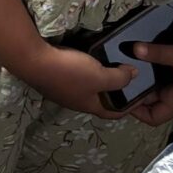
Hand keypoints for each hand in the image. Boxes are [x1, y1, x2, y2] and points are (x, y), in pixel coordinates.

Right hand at [15, 43, 139, 119]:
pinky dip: (84, 73)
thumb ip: (119, 78)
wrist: (31, 59)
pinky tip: (85, 62)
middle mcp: (75, 102)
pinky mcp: (52, 79)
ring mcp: (61, 91)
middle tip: (126, 78)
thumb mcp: (100, 74)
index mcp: (89, 106)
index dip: (129, 107)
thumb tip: (134, 76)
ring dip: (98, 82)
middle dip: (113, 93)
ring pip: (86, 89)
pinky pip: (74, 79)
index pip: (114, 113)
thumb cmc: (69, 71)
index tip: (141, 95)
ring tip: (108, 67)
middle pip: (99, 101)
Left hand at [130, 30, 172, 127]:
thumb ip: (156, 53)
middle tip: (120, 82)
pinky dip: (157, 76)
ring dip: (148, 85)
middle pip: (155, 106)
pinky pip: (169, 82)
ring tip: (129, 72)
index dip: (136, 112)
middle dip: (138, 96)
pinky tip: (147, 62)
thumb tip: (132, 49)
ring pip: (161, 92)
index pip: (153, 118)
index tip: (121, 98)